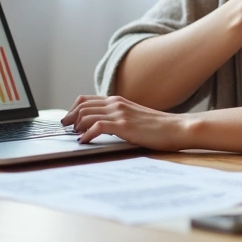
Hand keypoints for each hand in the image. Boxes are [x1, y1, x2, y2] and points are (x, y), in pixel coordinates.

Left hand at [61, 95, 188, 150]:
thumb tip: (100, 125)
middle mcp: (116, 103)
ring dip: (76, 127)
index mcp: (117, 100)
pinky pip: (97, 127)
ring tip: (74, 136)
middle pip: (82, 106)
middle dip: (69, 118)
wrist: (176, 128)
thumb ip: (118, 116)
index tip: (68, 120)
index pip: (85, 99)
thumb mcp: (134, 116)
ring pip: (86, 115)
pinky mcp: (124, 126)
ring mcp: (120, 113)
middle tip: (65, 129)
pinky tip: (84, 142)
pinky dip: (86, 135)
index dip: (72, 109)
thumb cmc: (157, 127)